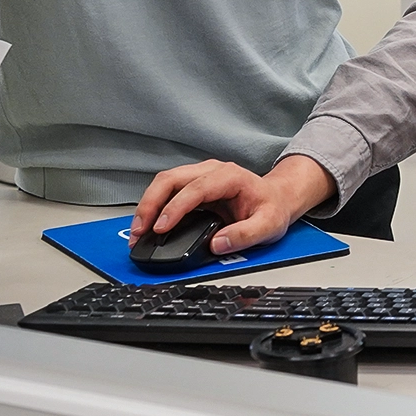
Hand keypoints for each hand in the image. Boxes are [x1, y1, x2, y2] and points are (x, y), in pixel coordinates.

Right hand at [130, 155, 333, 256]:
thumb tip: (218, 244)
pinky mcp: (192, 185)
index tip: (160, 228)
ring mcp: (200, 175)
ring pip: (164, 182)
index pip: (196, 188)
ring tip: (138, 232)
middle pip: (171, 179)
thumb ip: (246, 235)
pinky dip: (153, 206)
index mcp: (230, 176)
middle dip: (150, 204)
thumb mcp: (269, 225)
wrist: (277, 197)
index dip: (175, 208)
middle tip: (139, 232)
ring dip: (147, 205)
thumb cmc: (273, 208)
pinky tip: (147, 225)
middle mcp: (211, 171)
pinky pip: (167, 191)